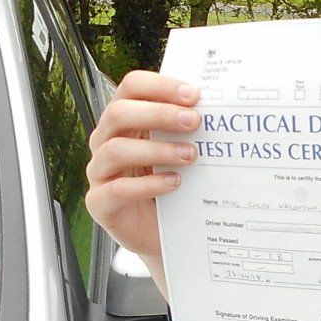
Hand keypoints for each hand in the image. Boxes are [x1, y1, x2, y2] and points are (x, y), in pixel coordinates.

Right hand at [85, 70, 200, 264]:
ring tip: (190, 155)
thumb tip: (221, 105)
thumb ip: (188, 127)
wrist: (165, 234)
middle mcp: (106, 141)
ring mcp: (99, 172)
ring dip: (157, 149)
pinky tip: (174, 183)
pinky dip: (148, 185)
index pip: (131, 87)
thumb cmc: (173, 184)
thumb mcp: (179, 149)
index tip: (193, 94)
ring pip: (116, 150)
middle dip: (159, 113)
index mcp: (125, 120)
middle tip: (194, 121)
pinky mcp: (100, 203)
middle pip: (119, 113)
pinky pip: (117, 189)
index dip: (160, 85)